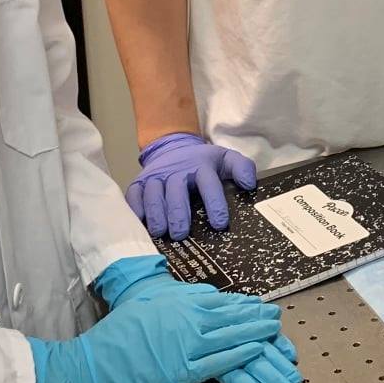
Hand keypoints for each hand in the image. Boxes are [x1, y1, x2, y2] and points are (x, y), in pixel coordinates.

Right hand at [90, 257, 301, 382]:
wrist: (91, 365)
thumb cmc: (115, 335)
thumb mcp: (148, 305)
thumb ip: (179, 300)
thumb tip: (207, 297)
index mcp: (178, 302)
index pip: (221, 302)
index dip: (244, 305)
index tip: (260, 306)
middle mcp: (186, 318)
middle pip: (232, 317)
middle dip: (258, 319)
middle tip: (277, 319)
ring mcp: (186, 345)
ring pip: (232, 337)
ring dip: (258, 335)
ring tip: (277, 334)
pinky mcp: (182, 372)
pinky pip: (220, 362)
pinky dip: (241, 355)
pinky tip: (257, 350)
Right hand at [128, 132, 256, 238]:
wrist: (173, 148)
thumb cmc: (202, 162)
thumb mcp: (225, 159)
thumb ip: (242, 167)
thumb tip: (250, 184)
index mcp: (201, 165)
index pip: (208, 183)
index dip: (214, 203)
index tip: (219, 224)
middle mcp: (177, 170)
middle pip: (177, 191)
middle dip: (178, 213)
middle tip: (181, 234)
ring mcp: (156, 176)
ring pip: (154, 194)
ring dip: (157, 213)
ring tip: (160, 233)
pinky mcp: (139, 183)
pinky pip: (133, 196)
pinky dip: (135, 209)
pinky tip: (139, 224)